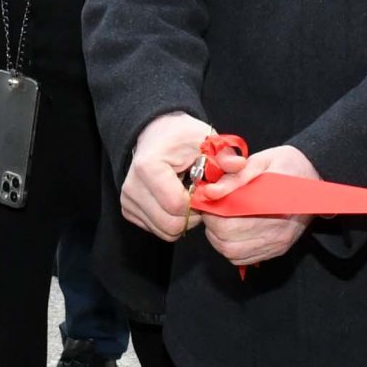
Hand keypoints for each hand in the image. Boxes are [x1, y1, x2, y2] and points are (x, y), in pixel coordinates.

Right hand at [120, 111, 210, 240]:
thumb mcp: (206, 140)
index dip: (199, 204)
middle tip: (200, 198)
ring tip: (187, 197)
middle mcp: (132, 187)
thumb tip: (239, 165)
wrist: (157, 134)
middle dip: (192, 216)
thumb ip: (223, 156)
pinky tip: (174, 200)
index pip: (178, 206)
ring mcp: (127, 200)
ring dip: (182, 220)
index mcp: (149, 168)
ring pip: (164, 232)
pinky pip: (156, 229)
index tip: (206, 190)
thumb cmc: (182, 137)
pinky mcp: (128, 209)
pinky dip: (170, 220)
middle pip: (170, 225)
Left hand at [201, 144, 314, 267]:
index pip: (229, 221)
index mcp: (273, 205)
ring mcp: (277, 243)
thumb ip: (235, 176)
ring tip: (219, 218)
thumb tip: (211, 192)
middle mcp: (277, 231)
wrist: (316, 177)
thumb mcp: (262, 160)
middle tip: (211, 208)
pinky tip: (232, 231)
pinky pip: (242, 258)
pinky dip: (229, 247)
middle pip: (228, 239)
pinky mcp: (277, 250)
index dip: (211, 211)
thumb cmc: (288, 165)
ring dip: (217, 237)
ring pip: (232, 252)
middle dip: (211, 224)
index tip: (207, 198)